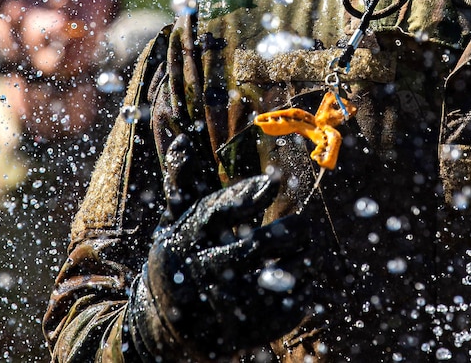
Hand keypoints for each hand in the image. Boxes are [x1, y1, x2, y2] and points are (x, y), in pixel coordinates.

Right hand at [131, 135, 324, 356]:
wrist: (162, 325)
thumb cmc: (179, 257)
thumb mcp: (175, 221)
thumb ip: (184, 182)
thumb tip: (182, 137)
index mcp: (188, 238)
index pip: (219, 212)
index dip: (248, 195)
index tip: (274, 183)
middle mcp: (203, 271)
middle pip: (256, 248)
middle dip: (289, 232)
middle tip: (304, 224)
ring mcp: (224, 305)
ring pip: (278, 278)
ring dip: (302, 261)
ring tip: (308, 251)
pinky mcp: (243, 333)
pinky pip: (286, 309)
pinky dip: (302, 292)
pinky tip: (304, 280)